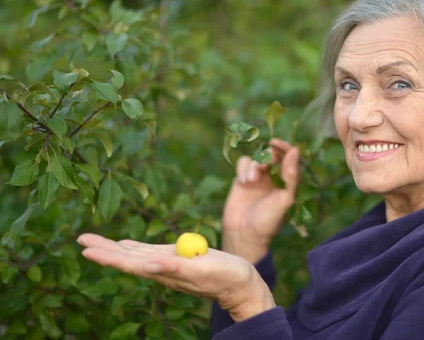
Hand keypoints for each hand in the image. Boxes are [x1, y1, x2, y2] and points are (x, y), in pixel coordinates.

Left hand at [77, 233, 275, 321]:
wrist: (241, 285)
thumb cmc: (226, 277)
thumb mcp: (202, 270)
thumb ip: (175, 268)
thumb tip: (148, 266)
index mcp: (165, 272)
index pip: (130, 264)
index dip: (108, 256)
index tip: (86, 249)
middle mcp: (162, 270)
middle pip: (127, 258)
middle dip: (104, 248)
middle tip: (81, 238)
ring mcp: (168, 264)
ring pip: (135, 254)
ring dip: (115, 247)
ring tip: (97, 241)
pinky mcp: (177, 259)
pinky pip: (149, 252)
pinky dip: (134, 247)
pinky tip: (128, 245)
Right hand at [222, 138, 299, 262]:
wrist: (244, 234)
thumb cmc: (269, 220)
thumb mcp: (285, 199)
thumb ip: (291, 176)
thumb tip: (295, 150)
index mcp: (287, 181)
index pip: (289, 157)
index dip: (284, 147)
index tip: (276, 143)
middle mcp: (273, 177)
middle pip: (271, 154)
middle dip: (267, 156)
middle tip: (264, 166)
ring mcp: (257, 178)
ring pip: (256, 158)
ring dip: (254, 165)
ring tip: (250, 181)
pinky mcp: (241, 180)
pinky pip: (243, 163)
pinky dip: (243, 168)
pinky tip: (243, 181)